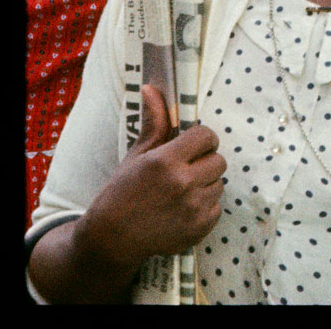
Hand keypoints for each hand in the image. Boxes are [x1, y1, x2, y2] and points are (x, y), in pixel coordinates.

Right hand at [78, 85, 224, 269]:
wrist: (110, 241)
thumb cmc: (120, 194)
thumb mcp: (136, 157)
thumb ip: (154, 123)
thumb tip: (152, 88)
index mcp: (166, 161)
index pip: (206, 135)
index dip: (200, 139)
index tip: (190, 147)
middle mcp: (183, 183)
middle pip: (218, 160)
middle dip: (203, 162)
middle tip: (182, 171)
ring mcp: (194, 208)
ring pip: (219, 183)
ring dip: (204, 185)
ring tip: (178, 193)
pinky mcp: (200, 228)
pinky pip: (217, 206)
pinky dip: (204, 207)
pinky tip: (181, 210)